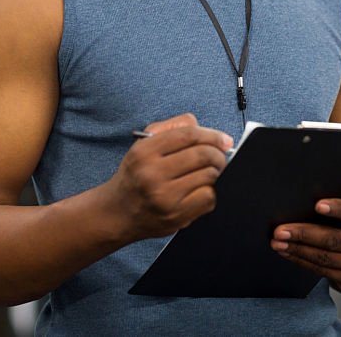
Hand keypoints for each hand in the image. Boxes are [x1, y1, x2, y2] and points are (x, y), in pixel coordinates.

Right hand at [106, 113, 232, 241]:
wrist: (117, 213)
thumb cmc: (136, 176)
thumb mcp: (143, 145)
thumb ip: (171, 128)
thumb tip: (200, 125)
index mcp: (144, 152)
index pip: (188, 134)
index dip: (212, 135)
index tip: (224, 139)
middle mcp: (152, 174)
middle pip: (202, 154)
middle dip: (218, 154)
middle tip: (220, 156)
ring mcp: (164, 197)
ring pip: (208, 175)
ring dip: (216, 172)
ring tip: (210, 172)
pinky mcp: (176, 216)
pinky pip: (208, 198)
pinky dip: (212, 191)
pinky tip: (202, 189)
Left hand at [271, 199, 340, 294]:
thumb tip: (317, 184)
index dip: (340, 209)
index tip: (317, 204)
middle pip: (337, 240)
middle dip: (305, 234)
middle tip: (280, 229)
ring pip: (326, 258)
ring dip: (297, 249)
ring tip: (277, 241)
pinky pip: (323, 271)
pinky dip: (302, 260)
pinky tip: (288, 251)